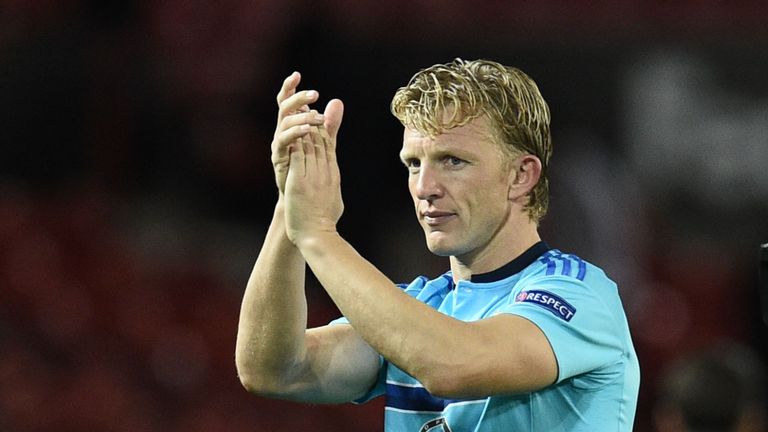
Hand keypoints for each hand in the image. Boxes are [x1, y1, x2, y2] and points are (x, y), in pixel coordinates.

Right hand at [271, 72, 342, 195]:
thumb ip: (329, 123)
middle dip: (298, 98)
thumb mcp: (322, 141)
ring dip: (301, 116)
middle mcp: (282, 132)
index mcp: (291, 125)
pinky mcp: (279, 157)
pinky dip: (295, 132)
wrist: (301, 195)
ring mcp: (279, 144)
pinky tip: (307, 129)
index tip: (297, 75)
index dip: (290, 88)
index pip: (288, 102)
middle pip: (284, 108)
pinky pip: (283, 141)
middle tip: (315, 94)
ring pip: (284, 123)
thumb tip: (337, 101)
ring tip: (317, 116)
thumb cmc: (309, 167)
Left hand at [283, 103, 344, 245]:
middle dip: (313, 120)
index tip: (316, 114)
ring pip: (309, 144)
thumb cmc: (324, 221)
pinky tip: (289, 128)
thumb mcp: (334, 198)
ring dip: (303, 125)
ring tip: (297, 110)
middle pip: (320, 140)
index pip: (329, 145)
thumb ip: (333, 185)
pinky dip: (295, 140)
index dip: (323, 127)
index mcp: (333, 174)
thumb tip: (335, 181)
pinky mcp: (300, 180)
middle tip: (306, 104)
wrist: (317, 234)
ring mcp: (313, 175)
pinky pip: (298, 155)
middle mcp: (325, 171)